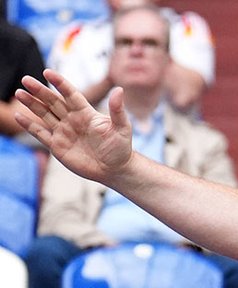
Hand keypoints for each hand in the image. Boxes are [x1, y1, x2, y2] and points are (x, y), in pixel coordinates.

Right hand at [14, 69, 133, 183]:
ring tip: (19, 93)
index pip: (70, 94)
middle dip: (39, 91)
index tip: (48, 72)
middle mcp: (72, 120)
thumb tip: (119, 90)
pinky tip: (19, 116)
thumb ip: (117, 110)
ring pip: (44, 114)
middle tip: (26, 80)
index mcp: (86, 113)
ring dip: (31, 104)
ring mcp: (63, 132)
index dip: (60, 83)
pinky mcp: (57, 146)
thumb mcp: (122, 128)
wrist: (115, 169)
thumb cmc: (121, 148)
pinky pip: (40, 133)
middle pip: (53, 102)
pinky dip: (29, 125)